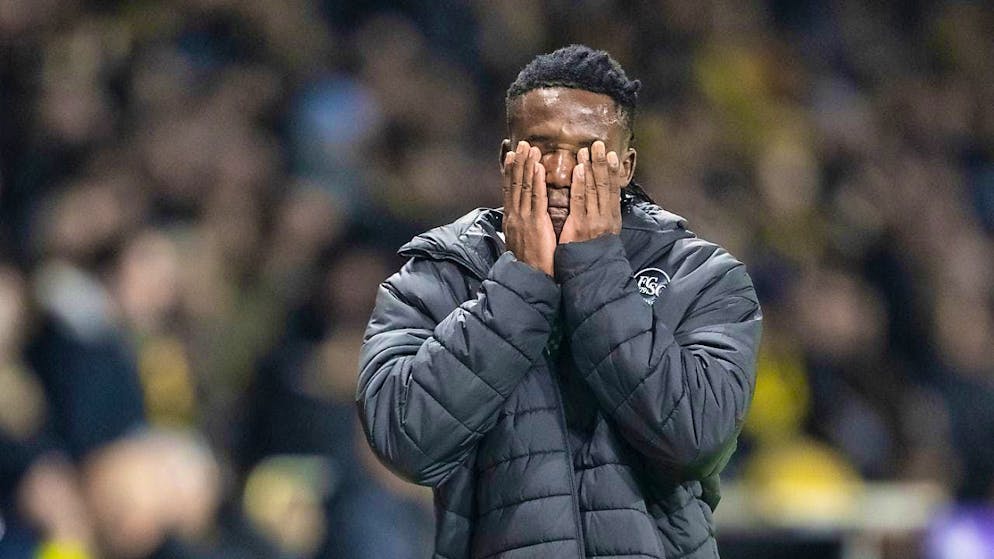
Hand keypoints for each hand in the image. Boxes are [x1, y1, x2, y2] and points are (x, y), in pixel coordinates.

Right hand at [502, 141, 555, 275]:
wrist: (528, 279)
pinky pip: (536, 198)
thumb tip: (518, 219)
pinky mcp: (535, 223)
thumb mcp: (520, 241)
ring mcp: (523, 219)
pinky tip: (538, 167)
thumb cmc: (528, 263)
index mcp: (511, 219)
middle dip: (517, 163)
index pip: (509, 190)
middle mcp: (514, 216)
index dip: (509, 171)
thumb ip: (519, 227)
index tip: (510, 154)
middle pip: (514, 184)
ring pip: (524, 187)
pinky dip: (537, 181)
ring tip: (529, 148)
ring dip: (526, 166)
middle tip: (521, 144)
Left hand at [559, 140, 622, 243]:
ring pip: (594, 189)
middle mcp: (606, 217)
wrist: (590, 274)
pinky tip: (578, 169)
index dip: (612, 170)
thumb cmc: (593, 253)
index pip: (614, 189)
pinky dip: (579, 184)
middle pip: (605, 185)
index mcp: (613, 217)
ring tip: (586, 150)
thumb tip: (601, 198)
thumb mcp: (603, 232)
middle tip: (598, 144)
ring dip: (590, 168)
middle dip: (601, 163)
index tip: (610, 154)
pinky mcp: (580, 226)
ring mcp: (594, 221)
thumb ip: (602, 215)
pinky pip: (580, 201)